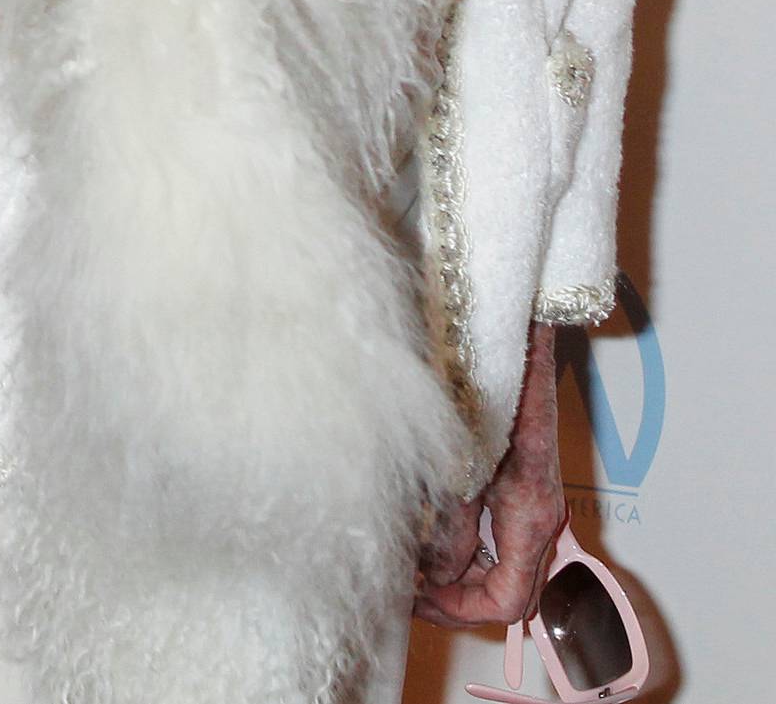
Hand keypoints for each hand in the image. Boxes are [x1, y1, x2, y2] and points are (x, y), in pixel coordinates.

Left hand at [416, 325, 567, 628]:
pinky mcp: (520, 487)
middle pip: (509, 590)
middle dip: (458, 598)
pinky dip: (466, 548)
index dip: (462, 609)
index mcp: (530, 515)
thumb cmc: (492, 391)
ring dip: (460, 575)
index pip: (509, 600)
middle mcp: (539, 516)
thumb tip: (433, 573)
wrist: (517, 339)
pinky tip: (429, 536)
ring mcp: (532, 503)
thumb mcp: (459, 466)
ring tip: (412, 567)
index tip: (422, 598)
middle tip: (409, 591)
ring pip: (503, 566)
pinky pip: (499, 537)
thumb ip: (450, 526)